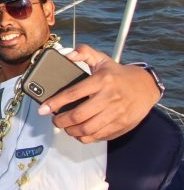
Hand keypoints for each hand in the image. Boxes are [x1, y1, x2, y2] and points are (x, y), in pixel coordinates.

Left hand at [39, 44, 160, 141]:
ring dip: (71, 131)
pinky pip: (98, 136)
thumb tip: (67, 55)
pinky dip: (84, 137)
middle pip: (78, 115)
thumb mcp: (102, 59)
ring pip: (87, 129)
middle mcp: (109, 98)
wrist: (146, 87)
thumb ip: (83, 52)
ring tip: (65, 127)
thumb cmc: (118, 74)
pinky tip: (79, 132)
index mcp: (102, 80)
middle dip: (60, 121)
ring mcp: (116, 114)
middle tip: (55, 120)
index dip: (55, 102)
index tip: (43, 109)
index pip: (73, 93)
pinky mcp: (121, 126)